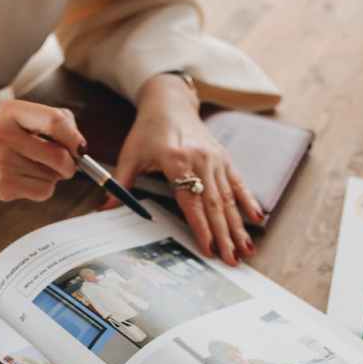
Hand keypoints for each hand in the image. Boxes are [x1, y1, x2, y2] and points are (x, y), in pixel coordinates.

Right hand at [0, 101, 84, 203]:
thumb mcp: (9, 120)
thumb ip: (45, 123)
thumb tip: (79, 143)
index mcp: (10, 111)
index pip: (57, 120)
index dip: (75, 138)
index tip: (79, 148)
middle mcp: (5, 133)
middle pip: (60, 155)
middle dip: (68, 166)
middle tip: (61, 166)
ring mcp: (2, 160)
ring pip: (53, 176)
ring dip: (50, 178)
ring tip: (26, 170)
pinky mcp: (2, 184)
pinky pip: (42, 191)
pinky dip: (40, 190)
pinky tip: (21, 182)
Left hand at [105, 75, 263, 265]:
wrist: (170, 102)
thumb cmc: (148, 130)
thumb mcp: (130, 155)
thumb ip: (121, 183)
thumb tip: (105, 209)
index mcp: (177, 160)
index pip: (191, 201)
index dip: (201, 227)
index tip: (207, 249)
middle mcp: (201, 160)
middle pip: (215, 205)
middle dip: (224, 236)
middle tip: (232, 261)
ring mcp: (216, 159)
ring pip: (229, 198)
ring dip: (238, 226)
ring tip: (246, 250)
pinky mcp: (225, 158)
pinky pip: (239, 184)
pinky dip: (248, 202)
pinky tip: (257, 220)